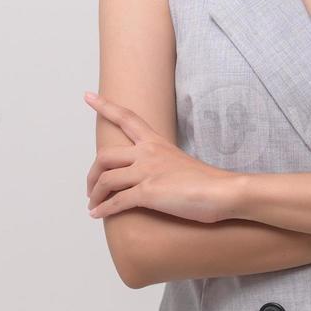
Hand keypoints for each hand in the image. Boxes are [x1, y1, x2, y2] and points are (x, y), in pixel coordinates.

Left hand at [83, 91, 242, 222]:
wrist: (222, 191)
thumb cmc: (207, 182)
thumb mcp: (179, 162)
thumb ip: (162, 164)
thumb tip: (153, 177)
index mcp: (156, 143)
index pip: (126, 118)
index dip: (105, 106)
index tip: (88, 96)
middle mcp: (148, 153)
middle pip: (105, 155)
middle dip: (92, 174)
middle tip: (90, 188)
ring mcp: (147, 172)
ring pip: (106, 179)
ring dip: (95, 194)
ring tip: (93, 205)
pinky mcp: (148, 193)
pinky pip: (116, 201)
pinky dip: (103, 209)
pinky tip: (98, 215)